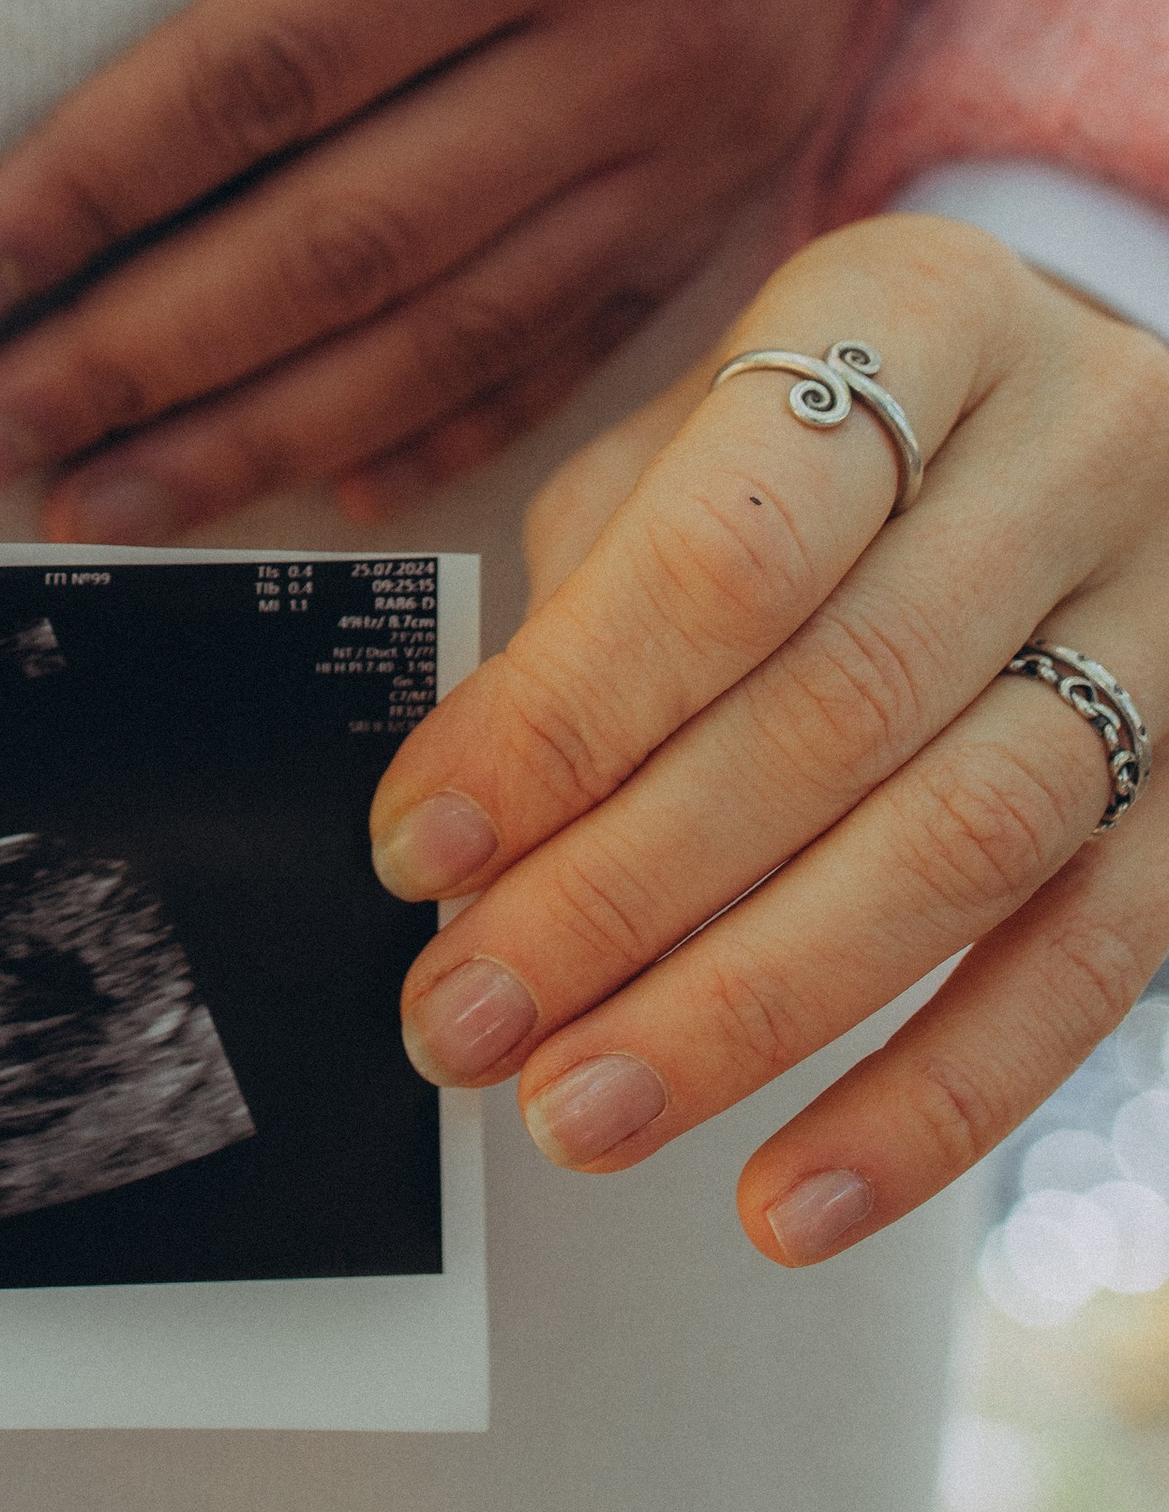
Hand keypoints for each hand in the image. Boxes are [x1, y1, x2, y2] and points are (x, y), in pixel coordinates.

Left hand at [0, 0, 1022, 537]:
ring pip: (460, 333)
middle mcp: (658, 25)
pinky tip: (304, 488)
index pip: (268, 75)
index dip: (90, 191)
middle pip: (351, 249)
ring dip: (263, 438)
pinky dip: (440, 426)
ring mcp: (722, 114)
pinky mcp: (752, 155)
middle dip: (139, 369)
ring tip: (91, 509)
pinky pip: (580, 337)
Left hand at [371, 215, 1168, 1263]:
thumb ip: (593, 595)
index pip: (732, 539)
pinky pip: (1088, 970)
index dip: (565, 712)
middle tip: (468, 1020)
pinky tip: (787, 1198)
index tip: (423, 847)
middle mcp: (1079, 446)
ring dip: (747, 1011)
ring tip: (581, 1108)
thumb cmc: (841, 434)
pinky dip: (926, 1106)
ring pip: (963, 845)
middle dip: (620, 895)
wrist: (1081, 406)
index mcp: (922, 312)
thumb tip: (468, 836)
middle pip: (835, 708)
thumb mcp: (702, 431)